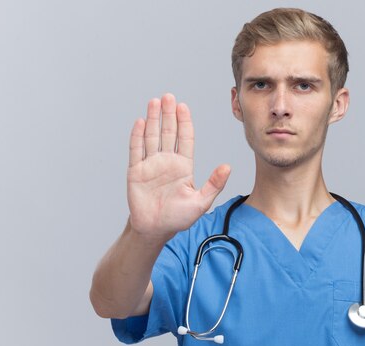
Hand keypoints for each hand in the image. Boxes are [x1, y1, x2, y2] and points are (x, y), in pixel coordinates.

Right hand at [127, 93, 230, 238]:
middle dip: (168, 114)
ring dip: (153, 119)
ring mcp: (151, 165)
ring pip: (151, 136)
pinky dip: (137, 136)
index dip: (184, 122)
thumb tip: (228, 167)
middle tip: (168, 96)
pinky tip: (140, 122)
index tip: (183, 107)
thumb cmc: (178, 218)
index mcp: (183, 166)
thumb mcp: (201, 202)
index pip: (184, 138)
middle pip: (168, 132)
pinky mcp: (136, 171)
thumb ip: (214, 184)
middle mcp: (167, 161)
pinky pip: (136, 150)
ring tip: (154, 102)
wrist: (155, 229)